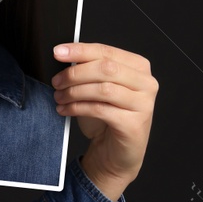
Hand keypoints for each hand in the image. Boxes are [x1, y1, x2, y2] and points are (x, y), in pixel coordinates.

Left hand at [50, 42, 156, 201]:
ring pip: (103, 89)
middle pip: (105, 68)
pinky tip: (65, 110)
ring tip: (59, 97)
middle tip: (56, 81)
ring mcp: (143, 104)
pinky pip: (100, 109)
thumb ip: (88, 70)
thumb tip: (64, 55)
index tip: (58, 52)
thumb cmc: (106, 117)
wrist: (115, 152)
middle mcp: (146, 83)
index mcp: (138, 67)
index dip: (80, 50)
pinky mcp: (134, 124)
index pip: (107, 51)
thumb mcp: (96, 88)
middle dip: (75, 73)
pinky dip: (77, 108)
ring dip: (74, 92)